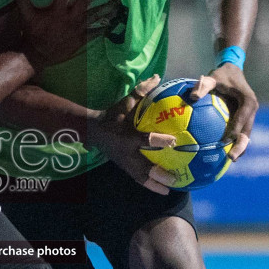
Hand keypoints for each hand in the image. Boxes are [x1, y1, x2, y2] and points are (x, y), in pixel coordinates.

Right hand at [11, 0, 120, 70]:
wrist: (38, 55)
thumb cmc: (33, 33)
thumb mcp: (26, 17)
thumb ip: (22, 0)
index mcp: (57, 11)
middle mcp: (70, 18)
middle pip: (85, 1)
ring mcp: (77, 29)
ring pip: (95, 17)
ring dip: (107, 8)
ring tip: (118, 1)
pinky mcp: (81, 39)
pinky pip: (95, 33)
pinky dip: (104, 28)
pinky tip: (113, 23)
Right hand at [87, 75, 177, 194]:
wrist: (93, 130)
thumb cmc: (112, 116)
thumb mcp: (125, 102)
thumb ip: (142, 91)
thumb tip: (157, 78)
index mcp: (127, 137)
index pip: (144, 140)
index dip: (158, 141)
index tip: (173, 141)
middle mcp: (126, 153)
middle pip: (143, 168)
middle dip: (159, 174)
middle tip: (175, 178)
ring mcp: (124, 162)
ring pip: (141, 177)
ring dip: (155, 185)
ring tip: (170, 190)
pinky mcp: (124, 167)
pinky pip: (138, 178)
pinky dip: (149, 185)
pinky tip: (162, 189)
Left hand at [192, 62, 257, 159]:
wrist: (232, 70)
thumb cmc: (221, 75)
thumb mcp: (212, 77)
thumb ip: (203, 86)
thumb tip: (193, 97)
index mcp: (248, 101)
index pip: (242, 119)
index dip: (234, 131)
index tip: (225, 142)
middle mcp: (252, 110)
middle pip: (247, 132)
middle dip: (241, 146)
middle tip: (231, 158)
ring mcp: (250, 116)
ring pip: (246, 135)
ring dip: (239, 148)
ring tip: (229, 161)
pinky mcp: (245, 118)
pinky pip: (241, 132)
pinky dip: (234, 142)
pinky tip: (223, 153)